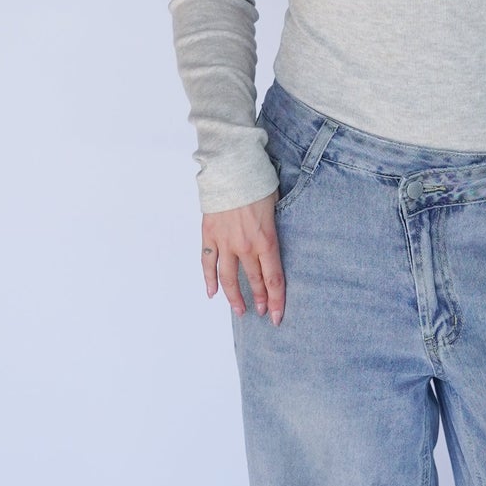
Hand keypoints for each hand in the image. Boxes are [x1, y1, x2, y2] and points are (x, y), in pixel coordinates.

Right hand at [201, 195, 284, 322]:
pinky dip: (209, 279)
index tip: (277, 316)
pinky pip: (208, 262)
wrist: (232, 169)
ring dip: (234, 296)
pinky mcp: (210, 235)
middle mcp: (245, 246)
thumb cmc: (258, 184)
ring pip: (229, 277)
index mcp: (266, 240)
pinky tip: (212, 293)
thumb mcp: (276, 208)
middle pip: (254, 281)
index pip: (273, 279)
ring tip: (240, 310)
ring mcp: (225, 242)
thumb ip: (273, 232)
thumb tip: (272, 248)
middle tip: (262, 312)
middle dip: (260, 300)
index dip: (276, 300)